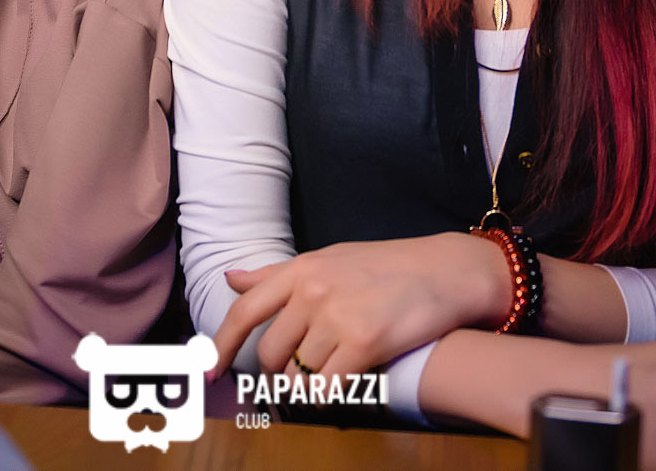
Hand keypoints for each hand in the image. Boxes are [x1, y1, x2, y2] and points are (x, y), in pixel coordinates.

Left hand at [208, 233, 509, 379]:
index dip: (221, 347)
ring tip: (332, 375)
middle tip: (303, 372)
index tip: (211, 373)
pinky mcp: (364, 344)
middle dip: (281, 372)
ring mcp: (337, 317)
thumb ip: (277, 274)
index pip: (244, 312)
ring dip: (309, 386)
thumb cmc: (386, 266)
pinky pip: (326, 389)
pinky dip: (327, 398)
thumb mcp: (328, 259)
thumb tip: (231, 278)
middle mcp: (313, 292)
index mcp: (300, 270)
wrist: (444, 272)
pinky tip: (341, 390)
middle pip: (271, 354)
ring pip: (299, 376)